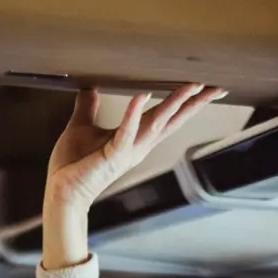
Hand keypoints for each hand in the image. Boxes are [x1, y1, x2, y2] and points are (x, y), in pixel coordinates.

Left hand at [44, 85, 227, 214]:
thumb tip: (89, 86)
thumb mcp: (82, 127)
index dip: (186, 102)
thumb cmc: (72, 165)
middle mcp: (138, 145)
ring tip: (191, 86)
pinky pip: (126, 133)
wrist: (60, 191)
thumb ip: (88, 106)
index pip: (166, 116)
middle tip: (217, 87)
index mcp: (135, 138)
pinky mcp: (112, 156)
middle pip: (173, 120)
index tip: (205, 87)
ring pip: (157, 124)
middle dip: (196, 104)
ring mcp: (128, 151)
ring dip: (174, 104)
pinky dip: (134, 114)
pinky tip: (142, 96)